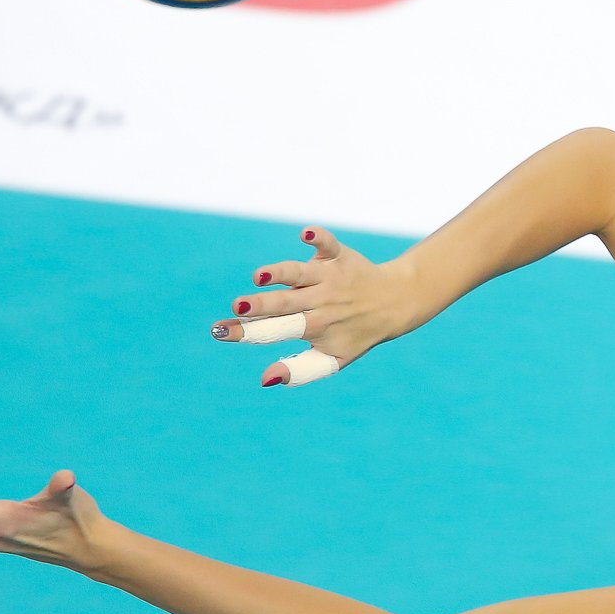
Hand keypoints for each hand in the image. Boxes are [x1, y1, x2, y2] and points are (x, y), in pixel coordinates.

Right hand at [211, 225, 427, 386]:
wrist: (394, 304)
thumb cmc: (355, 334)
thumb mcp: (332, 360)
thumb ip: (300, 371)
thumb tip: (265, 379)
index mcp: (314, 328)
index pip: (275, 331)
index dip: (247, 332)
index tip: (219, 332)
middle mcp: (320, 302)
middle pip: (285, 304)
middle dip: (260, 305)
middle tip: (237, 306)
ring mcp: (329, 277)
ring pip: (299, 274)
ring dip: (280, 274)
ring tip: (260, 277)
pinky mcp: (338, 255)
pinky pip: (328, 244)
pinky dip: (318, 238)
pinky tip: (305, 234)